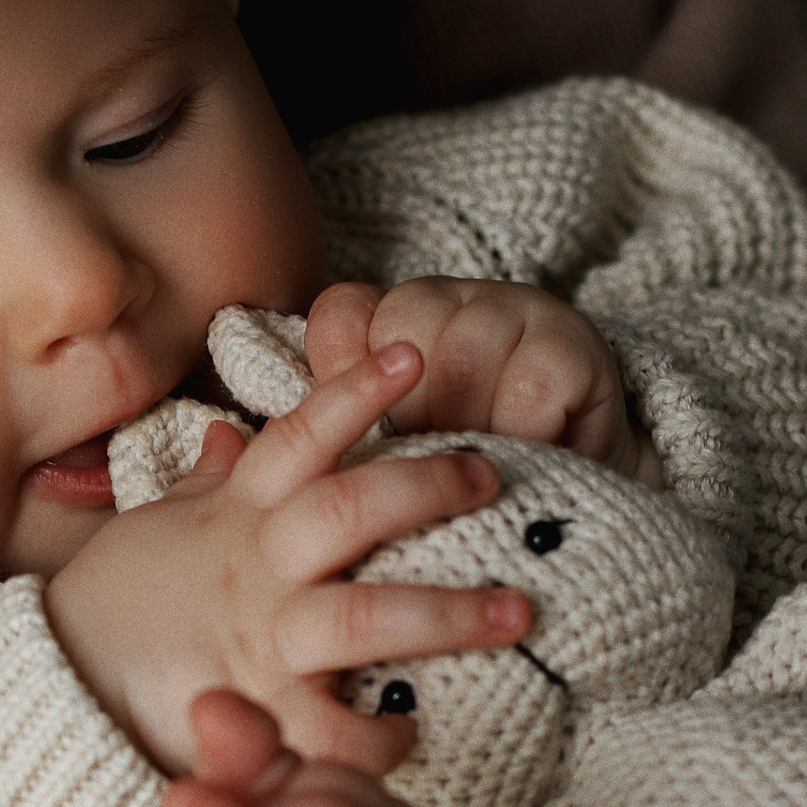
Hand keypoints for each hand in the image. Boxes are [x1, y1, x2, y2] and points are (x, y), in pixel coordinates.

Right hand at [43, 342, 533, 775]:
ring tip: (517, 610)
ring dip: (446, 614)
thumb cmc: (112, 605)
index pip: (300, 438)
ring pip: (362, 617)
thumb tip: (233, 435)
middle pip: (350, 511)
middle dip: (426, 488)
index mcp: (237, 517)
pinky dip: (376, 734)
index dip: (354, 393)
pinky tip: (412, 728)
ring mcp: (262, 642)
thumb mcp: (155, 529)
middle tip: (489, 478)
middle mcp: (258, 571)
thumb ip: (206, 485)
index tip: (409, 357)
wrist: (58, 687)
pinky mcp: (258, 713)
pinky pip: (329, 728)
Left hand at [307, 276, 660, 482]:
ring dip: (467, 425)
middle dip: (410, 415)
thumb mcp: (388, 457)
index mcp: (391, 323)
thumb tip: (230, 446)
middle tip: (423, 466)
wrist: (576, 503)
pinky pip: (529, 385)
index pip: (342, 316)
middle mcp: (448, 303)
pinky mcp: (571, 345)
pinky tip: (529, 455)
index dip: (341, 374)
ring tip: (476, 470)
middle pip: (401, 331)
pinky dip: (522, 432)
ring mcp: (513, 312)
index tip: (359, 439)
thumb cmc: (464, 481)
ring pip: (463, 355)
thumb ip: (324, 440)